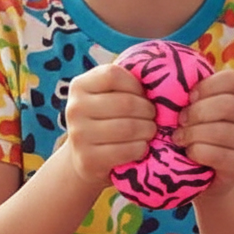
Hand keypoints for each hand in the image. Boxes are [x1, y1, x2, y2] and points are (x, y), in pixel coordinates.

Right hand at [63, 64, 156, 186]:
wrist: (84, 158)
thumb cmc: (105, 120)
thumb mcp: (106, 97)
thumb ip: (123, 85)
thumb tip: (158, 80)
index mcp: (79, 86)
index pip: (113, 75)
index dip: (135, 85)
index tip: (142, 95)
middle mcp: (75, 108)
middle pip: (125, 103)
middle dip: (148, 111)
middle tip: (153, 117)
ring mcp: (79, 135)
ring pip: (128, 128)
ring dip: (148, 130)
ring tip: (150, 131)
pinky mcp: (88, 159)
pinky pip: (127, 150)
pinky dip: (141, 148)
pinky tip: (141, 147)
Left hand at [173, 70, 233, 196]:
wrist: (201, 171)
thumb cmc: (195, 131)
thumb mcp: (196, 108)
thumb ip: (192, 93)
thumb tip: (172, 78)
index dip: (208, 85)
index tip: (189, 97)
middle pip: (228, 105)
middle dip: (197, 112)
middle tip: (180, 121)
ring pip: (222, 131)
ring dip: (193, 133)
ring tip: (179, 138)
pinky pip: (218, 155)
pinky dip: (197, 151)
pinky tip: (189, 152)